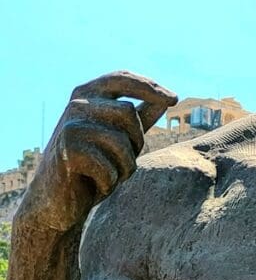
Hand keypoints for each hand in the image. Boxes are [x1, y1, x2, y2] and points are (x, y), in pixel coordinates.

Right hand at [21, 71, 176, 230]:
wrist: (58, 201)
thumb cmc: (92, 168)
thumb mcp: (120, 140)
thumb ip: (140, 118)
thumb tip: (167, 97)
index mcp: (86, 95)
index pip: (121, 78)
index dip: (149, 86)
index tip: (174, 99)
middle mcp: (76, 105)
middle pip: (128, 113)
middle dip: (137, 142)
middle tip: (125, 162)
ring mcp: (70, 126)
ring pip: (121, 142)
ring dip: (124, 167)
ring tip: (110, 176)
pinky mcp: (67, 150)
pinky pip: (108, 166)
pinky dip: (110, 182)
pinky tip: (96, 186)